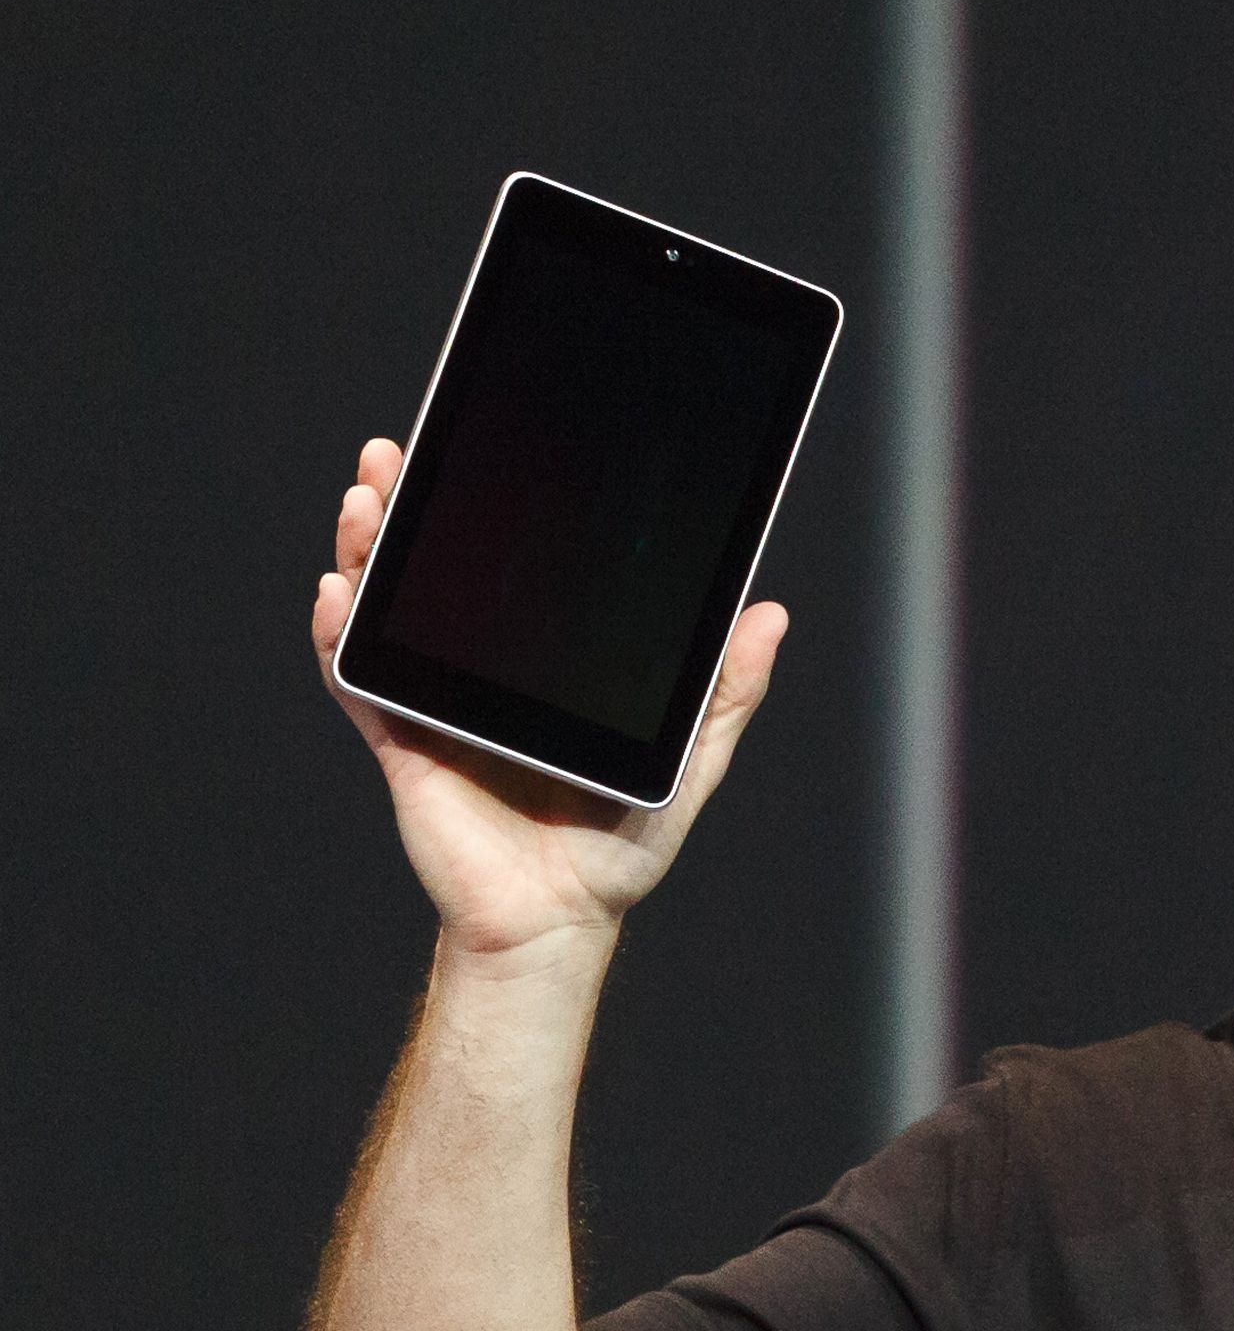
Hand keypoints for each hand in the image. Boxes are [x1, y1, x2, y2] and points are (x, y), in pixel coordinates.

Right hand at [312, 438, 788, 967]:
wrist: (564, 919)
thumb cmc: (622, 842)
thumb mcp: (690, 756)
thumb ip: (728, 690)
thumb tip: (770, 614)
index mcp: (544, 660)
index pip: (510, 565)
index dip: (489, 505)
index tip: (483, 442)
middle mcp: (482, 667)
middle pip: (433, 570)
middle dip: (407, 505)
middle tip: (395, 453)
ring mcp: (438, 701)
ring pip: (387, 610)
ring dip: (366, 550)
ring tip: (366, 500)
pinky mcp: (404, 744)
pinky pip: (361, 684)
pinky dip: (339, 638)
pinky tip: (336, 592)